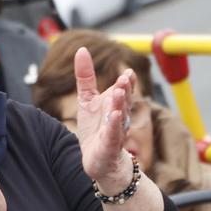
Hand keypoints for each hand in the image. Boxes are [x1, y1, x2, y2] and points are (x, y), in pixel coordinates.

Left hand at [73, 48, 136, 194]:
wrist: (98, 161)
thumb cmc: (96, 129)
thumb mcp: (87, 100)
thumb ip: (86, 77)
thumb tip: (81, 49)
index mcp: (116, 106)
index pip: (124, 92)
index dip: (127, 83)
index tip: (128, 72)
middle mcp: (119, 118)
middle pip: (125, 102)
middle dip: (125, 91)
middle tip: (125, 78)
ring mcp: (115, 133)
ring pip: (120, 117)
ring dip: (121, 105)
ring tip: (119, 92)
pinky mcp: (109, 147)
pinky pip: (113, 136)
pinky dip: (114, 126)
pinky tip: (114, 116)